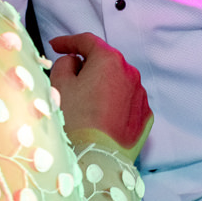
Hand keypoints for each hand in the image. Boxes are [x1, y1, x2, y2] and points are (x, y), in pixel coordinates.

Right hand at [48, 32, 151, 154]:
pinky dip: (114, 103)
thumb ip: (65, 63)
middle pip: (105, 62)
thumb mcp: (59, 84)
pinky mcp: (144, 116)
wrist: (95, 158)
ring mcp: (140, 95)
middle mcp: (130, 73)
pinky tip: (100, 115)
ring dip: (102, 85)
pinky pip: (126, 102)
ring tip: (85, 102)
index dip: (68, 41)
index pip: (87, 42)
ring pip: (117, 82)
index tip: (56, 46)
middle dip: (87, 65)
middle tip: (69, 76)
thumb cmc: (74, 120)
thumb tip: (74, 63)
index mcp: (109, 60)